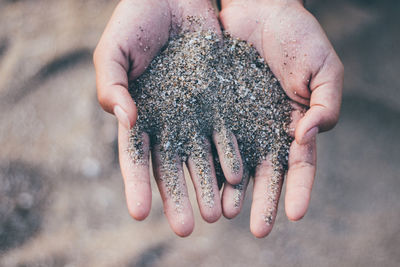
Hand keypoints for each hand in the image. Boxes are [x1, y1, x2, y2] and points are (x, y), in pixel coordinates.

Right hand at [93, 0, 242, 236]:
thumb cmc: (136, 19)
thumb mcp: (114, 50)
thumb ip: (111, 84)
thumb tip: (125, 119)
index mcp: (138, 113)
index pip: (135, 156)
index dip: (137, 184)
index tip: (139, 212)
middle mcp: (167, 120)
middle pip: (172, 165)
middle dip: (178, 196)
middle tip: (186, 228)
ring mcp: (194, 112)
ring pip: (201, 156)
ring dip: (208, 185)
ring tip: (216, 214)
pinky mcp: (219, 100)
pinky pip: (226, 132)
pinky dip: (231, 155)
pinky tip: (237, 178)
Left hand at [219, 0, 343, 236]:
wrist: (260, 8)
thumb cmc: (299, 36)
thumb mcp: (325, 69)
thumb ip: (325, 105)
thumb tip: (306, 138)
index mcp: (296, 123)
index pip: (300, 164)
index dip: (299, 189)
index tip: (295, 215)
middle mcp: (266, 129)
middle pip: (266, 172)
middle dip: (263, 201)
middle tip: (259, 230)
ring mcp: (240, 120)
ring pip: (235, 161)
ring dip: (231, 189)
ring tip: (225, 212)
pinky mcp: (215, 108)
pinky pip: (210, 136)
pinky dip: (208, 158)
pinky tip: (202, 178)